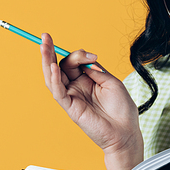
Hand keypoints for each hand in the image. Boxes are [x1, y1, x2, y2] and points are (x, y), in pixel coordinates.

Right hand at [41, 33, 142, 169]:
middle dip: (52, 51)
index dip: (79, 55)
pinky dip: (54, 79)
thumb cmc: (121, 109)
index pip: (74, 61)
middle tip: (45, 36)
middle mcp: (76, 87)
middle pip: (60, 66)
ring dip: (47, 61)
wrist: (125, 132)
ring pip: (53, 77)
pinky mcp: (70, 107)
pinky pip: (58, 91)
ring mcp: (71, 97)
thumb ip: (95, 70)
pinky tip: (53, 67)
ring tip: (43, 46)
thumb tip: (84, 60)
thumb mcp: (111, 82)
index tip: (92, 56)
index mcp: (87, 80)